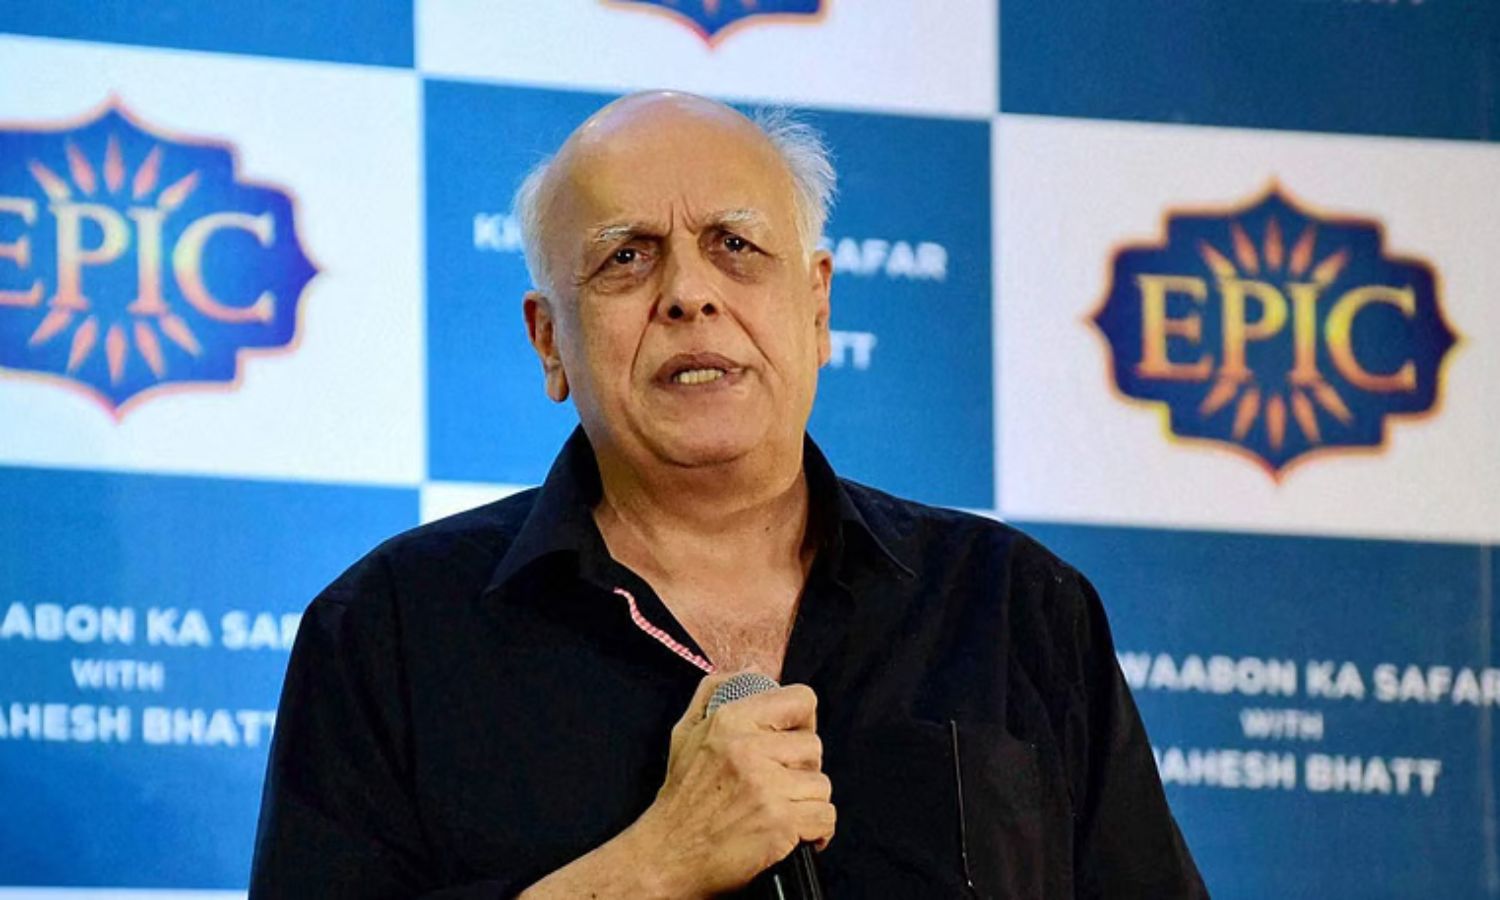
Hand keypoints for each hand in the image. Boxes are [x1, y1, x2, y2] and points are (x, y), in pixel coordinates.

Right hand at [631, 671, 835, 897]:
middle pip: (814, 746)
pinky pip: (825, 817)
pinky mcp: (779, 822)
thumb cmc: (680, 795)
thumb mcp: (686, 733)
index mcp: (730, 720)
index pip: (801, 699)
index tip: (791, 739)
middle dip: (801, 768)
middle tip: (778, 784)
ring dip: (806, 802)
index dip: (802, 720)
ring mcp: (766, 786)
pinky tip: (796, 834)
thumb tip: (753, 670)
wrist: (667, 855)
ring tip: (782, 810)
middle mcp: (749, 748)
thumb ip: (714, 693)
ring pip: (822, 784)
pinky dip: (816, 831)